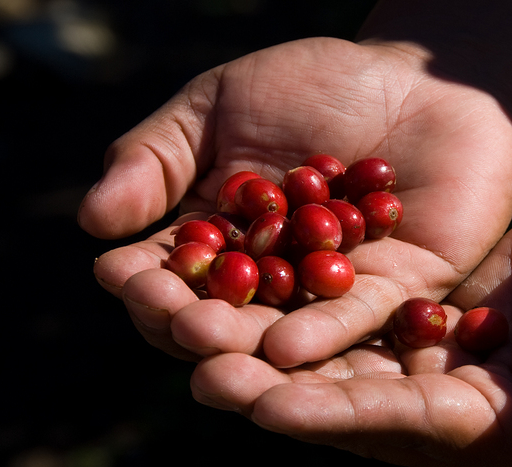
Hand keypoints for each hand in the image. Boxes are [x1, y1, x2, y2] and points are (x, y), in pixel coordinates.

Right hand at [80, 37, 511, 362]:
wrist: (418, 76)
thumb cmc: (315, 84)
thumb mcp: (220, 106)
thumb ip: (158, 157)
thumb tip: (93, 220)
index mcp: (227, 240)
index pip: (175, 275)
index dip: (146, 280)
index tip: (120, 276)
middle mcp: (277, 279)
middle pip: (225, 318)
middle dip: (192, 322)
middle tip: (172, 321)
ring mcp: (335, 292)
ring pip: (284, 333)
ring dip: (245, 344)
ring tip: (210, 344)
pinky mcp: (399, 293)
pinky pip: (357, 320)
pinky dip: (320, 333)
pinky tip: (285, 346)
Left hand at [190, 186, 511, 466]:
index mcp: (502, 431)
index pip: (408, 426)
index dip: (339, 415)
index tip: (267, 404)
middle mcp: (459, 406)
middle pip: (357, 400)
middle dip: (281, 388)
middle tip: (200, 370)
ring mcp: (443, 359)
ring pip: (348, 357)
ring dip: (278, 347)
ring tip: (199, 329)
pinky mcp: (437, 313)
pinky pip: (367, 309)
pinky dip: (314, 301)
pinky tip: (256, 277)